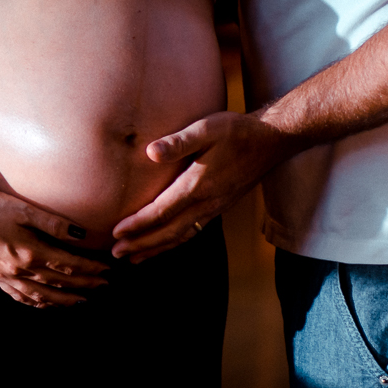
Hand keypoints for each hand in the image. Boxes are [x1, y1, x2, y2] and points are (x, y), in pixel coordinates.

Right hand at [0, 186, 107, 308]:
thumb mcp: (22, 208)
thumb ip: (52, 222)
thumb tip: (80, 234)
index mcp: (30, 252)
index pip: (68, 265)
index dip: (89, 270)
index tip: (106, 270)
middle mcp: (20, 270)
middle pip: (60, 282)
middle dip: (84, 286)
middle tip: (103, 287)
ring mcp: (7, 277)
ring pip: (42, 295)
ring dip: (65, 299)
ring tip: (82, 300)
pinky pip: (21, 297)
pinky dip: (38, 303)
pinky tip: (46, 303)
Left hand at [109, 110, 296, 261]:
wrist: (272, 140)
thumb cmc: (236, 131)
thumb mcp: (206, 129)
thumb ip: (178, 142)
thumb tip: (150, 152)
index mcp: (197, 186)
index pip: (161, 212)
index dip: (137, 224)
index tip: (115, 233)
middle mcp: (206, 203)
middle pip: (168, 232)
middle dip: (141, 245)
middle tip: (116, 254)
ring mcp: (215, 208)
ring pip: (182, 237)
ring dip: (156, 249)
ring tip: (134, 259)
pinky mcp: (221, 207)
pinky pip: (194, 232)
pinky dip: (175, 242)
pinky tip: (166, 244)